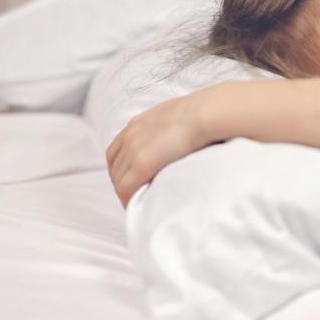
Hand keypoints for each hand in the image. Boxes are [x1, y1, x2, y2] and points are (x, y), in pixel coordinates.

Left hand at [105, 92, 212, 208]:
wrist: (204, 114)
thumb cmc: (201, 115)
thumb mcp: (176, 115)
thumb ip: (168, 127)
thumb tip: (179, 135)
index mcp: (137, 124)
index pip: (116, 152)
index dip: (121, 169)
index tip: (131, 180)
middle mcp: (130, 136)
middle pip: (115, 168)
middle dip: (122, 183)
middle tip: (136, 196)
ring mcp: (134, 150)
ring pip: (119, 180)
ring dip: (126, 192)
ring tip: (139, 203)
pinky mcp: (143, 163)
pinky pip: (126, 188)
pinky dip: (128, 198)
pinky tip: (137, 206)